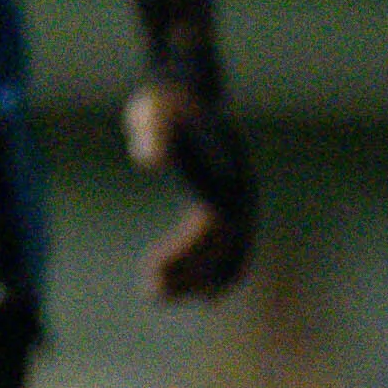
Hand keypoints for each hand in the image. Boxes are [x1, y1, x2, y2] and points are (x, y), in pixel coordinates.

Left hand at [126, 76, 256, 300]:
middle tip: (152, 294)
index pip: (209, 230)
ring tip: (165, 296)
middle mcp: (239, 194)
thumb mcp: (152, 113)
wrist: (188, 91)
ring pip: (231, 253)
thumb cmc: (166, 105)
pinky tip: (202, 296)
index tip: (152, 273)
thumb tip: (147, 159)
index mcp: (223, 177)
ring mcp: (240, 200)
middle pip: (223, 248)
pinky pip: (234, 247)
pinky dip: (223, 272)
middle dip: (191, 275)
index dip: (185, 256)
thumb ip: (151, 133)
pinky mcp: (231, 204)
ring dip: (204, 279)